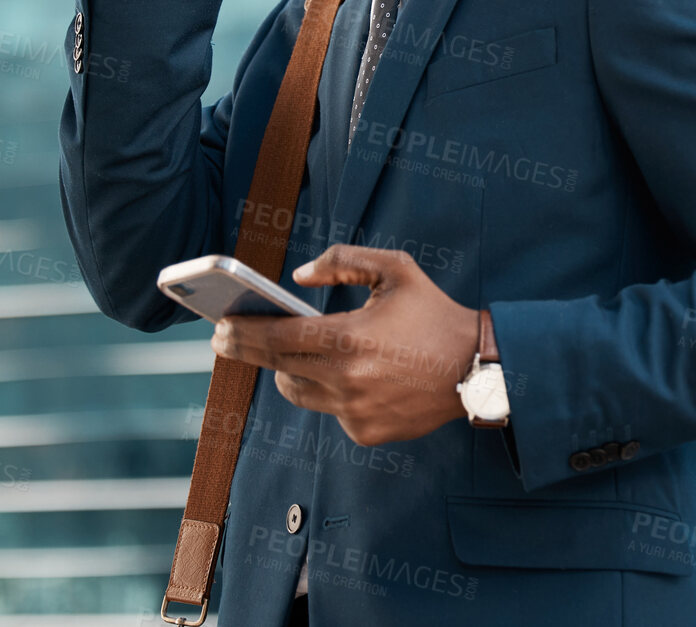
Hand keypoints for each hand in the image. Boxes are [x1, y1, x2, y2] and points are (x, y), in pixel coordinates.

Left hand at [210, 245, 478, 445]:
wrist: (477, 368)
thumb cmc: (433, 314)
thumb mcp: (395, 269)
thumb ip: (343, 262)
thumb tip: (300, 278)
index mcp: (349, 337)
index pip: (277, 337)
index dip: (242, 332)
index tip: (218, 326)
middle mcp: (346, 379)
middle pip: (277, 367)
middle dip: (247, 350)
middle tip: (225, 339)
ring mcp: (353, 411)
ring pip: (298, 392)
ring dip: (288, 371)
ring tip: (289, 354)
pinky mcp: (364, 432)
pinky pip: (328, 410)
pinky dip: (328, 392)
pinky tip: (349, 376)